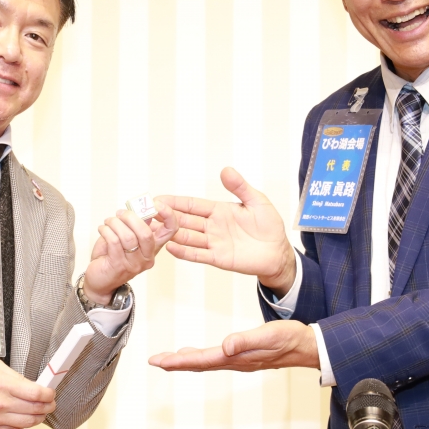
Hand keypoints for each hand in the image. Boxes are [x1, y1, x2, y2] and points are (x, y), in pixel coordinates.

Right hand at [0, 359, 56, 428]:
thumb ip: (14, 376)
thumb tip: (30, 384)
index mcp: (2, 385)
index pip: (36, 394)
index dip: (48, 394)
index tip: (51, 392)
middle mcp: (0, 404)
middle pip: (35, 410)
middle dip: (48, 406)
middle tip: (50, 402)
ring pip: (27, 423)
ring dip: (39, 418)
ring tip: (41, 412)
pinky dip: (23, 424)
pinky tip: (25, 417)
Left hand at [82, 201, 178, 304]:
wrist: (100, 280)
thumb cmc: (112, 257)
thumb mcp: (128, 238)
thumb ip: (136, 225)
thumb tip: (141, 207)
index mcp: (153, 247)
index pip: (171, 230)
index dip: (168, 214)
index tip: (155, 203)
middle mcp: (147, 257)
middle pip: (146, 233)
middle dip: (131, 218)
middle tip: (121, 213)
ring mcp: (134, 264)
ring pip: (128, 237)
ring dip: (115, 224)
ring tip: (108, 222)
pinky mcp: (118, 266)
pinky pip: (114, 242)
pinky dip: (106, 231)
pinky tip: (103, 229)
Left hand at [147, 319, 318, 371]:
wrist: (307, 347)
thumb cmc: (290, 339)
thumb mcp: (269, 336)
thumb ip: (246, 341)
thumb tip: (225, 346)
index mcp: (236, 357)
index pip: (201, 360)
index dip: (178, 361)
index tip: (159, 361)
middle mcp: (234, 362)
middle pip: (198, 364)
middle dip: (175, 362)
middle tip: (154, 361)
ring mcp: (238, 361)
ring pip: (204, 362)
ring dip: (185, 361)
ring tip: (168, 359)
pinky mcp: (243, 357)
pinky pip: (214, 360)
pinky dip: (199, 357)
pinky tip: (195, 354)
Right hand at [157, 167, 296, 295]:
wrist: (279, 253)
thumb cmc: (270, 226)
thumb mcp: (257, 201)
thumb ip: (240, 187)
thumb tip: (226, 170)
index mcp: (219, 210)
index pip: (192, 205)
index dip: (176, 202)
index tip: (158, 198)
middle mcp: (212, 226)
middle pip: (185, 220)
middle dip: (167, 216)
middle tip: (149, 212)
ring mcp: (214, 242)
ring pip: (187, 236)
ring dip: (171, 233)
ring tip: (154, 229)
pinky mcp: (218, 258)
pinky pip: (198, 254)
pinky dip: (184, 251)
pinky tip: (170, 247)